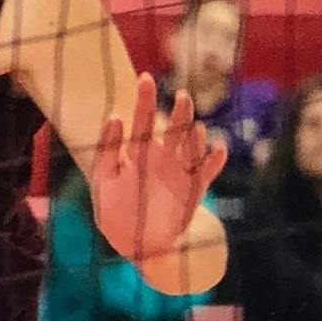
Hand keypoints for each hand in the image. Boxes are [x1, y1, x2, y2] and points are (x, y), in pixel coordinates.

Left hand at [92, 73, 226, 263]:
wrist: (135, 243)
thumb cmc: (114, 209)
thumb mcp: (103, 179)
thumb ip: (107, 149)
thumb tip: (114, 116)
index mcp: (137, 153)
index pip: (141, 121)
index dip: (144, 99)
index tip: (145, 77)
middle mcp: (162, 159)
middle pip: (173, 130)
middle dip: (178, 113)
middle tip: (180, 95)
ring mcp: (179, 174)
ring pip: (191, 148)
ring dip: (194, 136)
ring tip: (195, 127)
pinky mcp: (193, 191)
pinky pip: (206, 173)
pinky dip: (213, 162)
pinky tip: (218, 149)